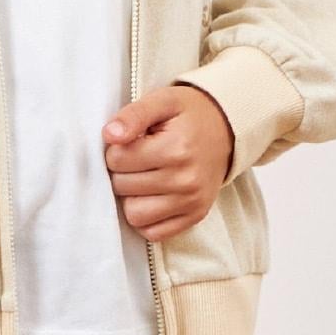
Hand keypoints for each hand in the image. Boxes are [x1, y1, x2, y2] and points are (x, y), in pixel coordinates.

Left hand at [102, 84, 234, 240]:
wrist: (226, 128)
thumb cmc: (188, 114)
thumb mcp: (163, 101)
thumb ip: (134, 114)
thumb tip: (110, 135)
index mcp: (176, 148)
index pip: (117, 159)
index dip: (116, 148)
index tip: (131, 141)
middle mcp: (186, 180)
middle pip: (122, 186)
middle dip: (122, 171)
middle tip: (138, 157)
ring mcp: (192, 202)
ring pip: (134, 214)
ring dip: (131, 196)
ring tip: (144, 176)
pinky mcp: (195, 216)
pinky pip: (153, 233)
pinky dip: (146, 218)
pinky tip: (151, 197)